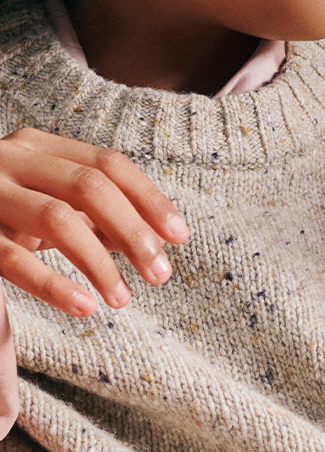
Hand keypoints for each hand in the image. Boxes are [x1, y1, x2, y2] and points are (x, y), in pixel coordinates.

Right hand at [0, 127, 189, 318]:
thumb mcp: (44, 201)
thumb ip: (92, 214)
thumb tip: (154, 240)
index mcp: (40, 146)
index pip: (110, 164)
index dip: (150, 199)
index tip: (181, 237)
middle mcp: (12, 158)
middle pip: (92, 187)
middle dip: (134, 232)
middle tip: (161, 275)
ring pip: (58, 219)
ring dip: (99, 263)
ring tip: (123, 299)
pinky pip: (12, 258)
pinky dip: (53, 283)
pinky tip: (83, 305)